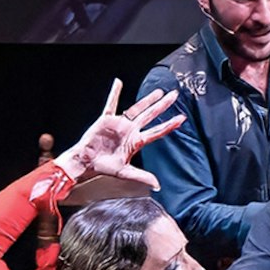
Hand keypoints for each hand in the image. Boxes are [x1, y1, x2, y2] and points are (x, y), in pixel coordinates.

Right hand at [56, 79, 184, 188]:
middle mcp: (130, 130)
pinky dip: (114, 93)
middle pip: (150, 115)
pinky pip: (111, 104)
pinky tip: (118, 83)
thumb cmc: (104, 167)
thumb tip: (157, 186)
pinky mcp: (106, 119)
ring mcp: (119, 124)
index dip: (170, 125)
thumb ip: (142, 176)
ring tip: (159, 91)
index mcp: (136, 142)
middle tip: (175, 95)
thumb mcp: (125, 172)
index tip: (182, 118)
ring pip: (136, 108)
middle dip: (163, 106)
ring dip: (147, 100)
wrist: (87, 162)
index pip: (157, 131)